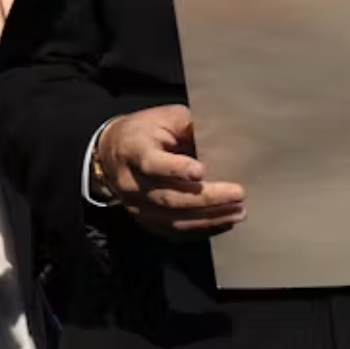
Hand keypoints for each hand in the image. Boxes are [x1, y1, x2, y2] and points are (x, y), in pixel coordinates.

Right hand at [96, 105, 245, 237]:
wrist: (111, 154)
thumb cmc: (145, 131)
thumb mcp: (164, 117)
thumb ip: (189, 125)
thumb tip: (222, 135)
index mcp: (134, 150)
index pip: (152, 164)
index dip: (175, 169)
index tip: (201, 171)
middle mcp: (132, 183)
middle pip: (169, 197)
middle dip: (206, 199)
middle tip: (238, 195)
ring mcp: (137, 206)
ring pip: (173, 219)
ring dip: (209, 218)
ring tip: (239, 212)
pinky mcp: (146, 220)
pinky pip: (175, 230)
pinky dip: (202, 229)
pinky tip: (224, 222)